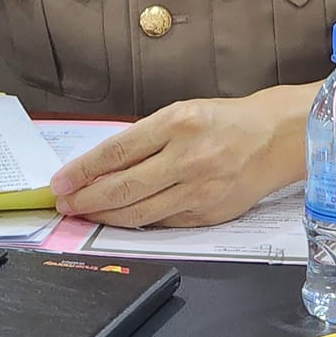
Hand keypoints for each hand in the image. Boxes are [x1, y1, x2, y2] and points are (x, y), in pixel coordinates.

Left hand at [48, 93, 296, 227]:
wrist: (274, 139)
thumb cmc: (223, 122)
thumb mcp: (181, 113)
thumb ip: (144, 139)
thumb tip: (100, 167)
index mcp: (177, 123)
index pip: (117, 151)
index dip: (82, 171)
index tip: (60, 182)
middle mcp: (188, 157)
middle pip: (123, 187)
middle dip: (86, 199)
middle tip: (64, 204)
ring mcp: (199, 190)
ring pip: (140, 213)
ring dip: (105, 216)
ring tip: (84, 214)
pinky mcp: (208, 214)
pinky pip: (163, 223)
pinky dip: (137, 222)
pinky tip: (119, 219)